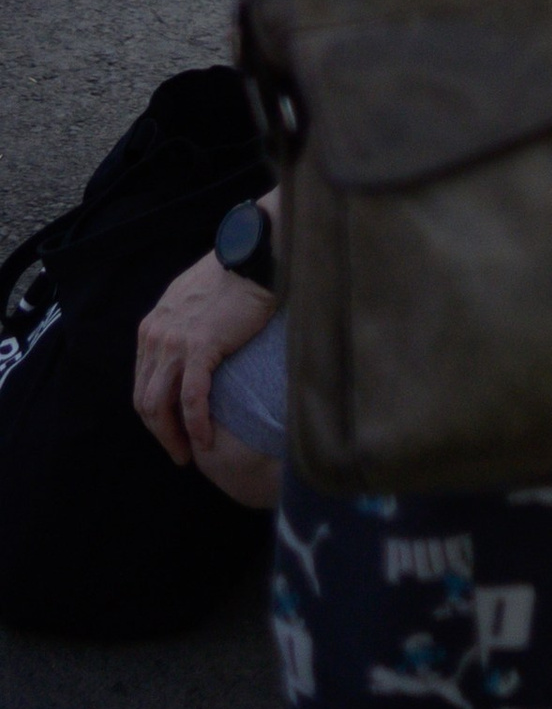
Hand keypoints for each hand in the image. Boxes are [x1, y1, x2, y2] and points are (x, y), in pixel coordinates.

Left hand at [134, 234, 277, 469]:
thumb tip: (189, 350)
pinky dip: (196, 424)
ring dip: (173, 436)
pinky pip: (191, 398)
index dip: (155, 415)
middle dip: (160, 433)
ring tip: (189, 453)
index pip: (143, 384)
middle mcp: (155, 336)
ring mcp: (174, 342)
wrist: (251, 255)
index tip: (173, 431)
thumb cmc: (232, 276)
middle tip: (179, 451)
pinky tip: (206, 439)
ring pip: (160, 405)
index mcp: (152, 328)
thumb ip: (181, 326)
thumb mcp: (191, 300)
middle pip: (145, 400)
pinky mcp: (200, 347)